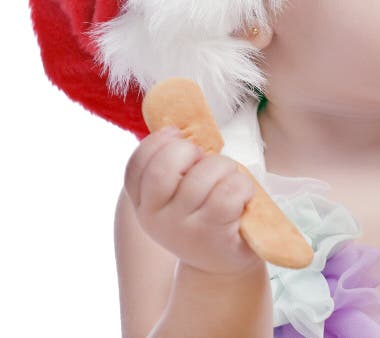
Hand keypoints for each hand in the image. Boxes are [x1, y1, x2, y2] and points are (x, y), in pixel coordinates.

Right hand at [124, 127, 263, 275]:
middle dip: (190, 151)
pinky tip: (242, 196)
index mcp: (143, 202)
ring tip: (229, 180)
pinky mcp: (212, 235)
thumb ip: (174, 162)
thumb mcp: (180, 191)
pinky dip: (242, 186)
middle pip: (165, 167)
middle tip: (205, 161)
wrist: (223, 261)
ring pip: (204, 174)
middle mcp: (155, 217)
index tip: (178, 136)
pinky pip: (228, 192)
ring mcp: (181, 229)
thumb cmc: (205, 212)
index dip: (158, 142)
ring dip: (225, 167)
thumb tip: (180, 118)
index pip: (136, 165)